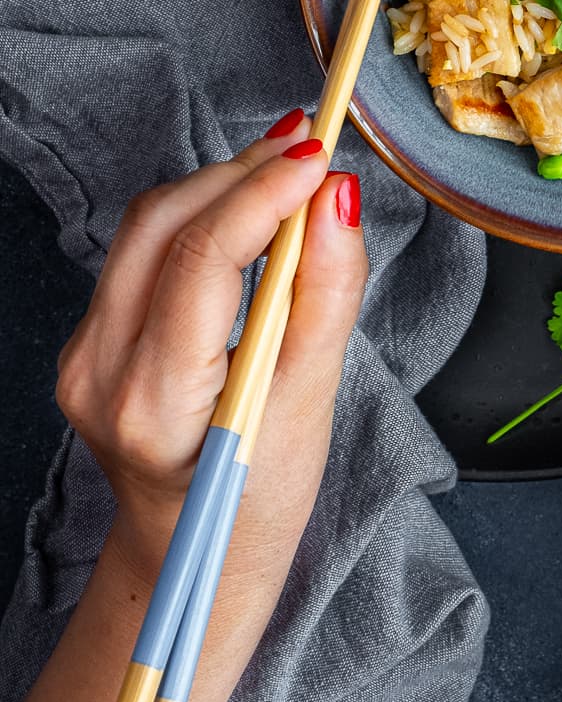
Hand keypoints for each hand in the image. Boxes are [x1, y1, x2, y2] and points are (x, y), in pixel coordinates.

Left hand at [54, 112, 367, 598]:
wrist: (196, 553)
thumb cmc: (261, 495)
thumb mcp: (313, 402)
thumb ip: (328, 294)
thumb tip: (339, 197)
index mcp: (153, 402)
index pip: (204, 258)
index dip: (265, 191)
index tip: (323, 154)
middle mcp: (98, 372)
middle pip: (164, 224)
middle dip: (242, 172)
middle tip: (312, 148)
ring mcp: (82, 354)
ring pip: (147, 225)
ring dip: (221, 184)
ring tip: (290, 170)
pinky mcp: (89, 339)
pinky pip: (142, 249)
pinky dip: (201, 216)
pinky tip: (250, 213)